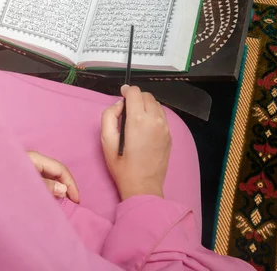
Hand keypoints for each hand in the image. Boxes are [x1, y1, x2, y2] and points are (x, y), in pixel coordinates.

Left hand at [27, 151, 79, 202]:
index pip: (61, 169)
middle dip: (66, 186)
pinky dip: (49, 188)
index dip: (71, 184)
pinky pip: (42, 179)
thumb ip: (46, 186)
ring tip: (63, 202)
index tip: (76, 200)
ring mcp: (29, 166)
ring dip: (58, 188)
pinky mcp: (24, 174)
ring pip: (50, 176)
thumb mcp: (27, 184)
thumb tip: (63, 190)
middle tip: (71, 203)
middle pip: (56, 172)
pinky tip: (51, 197)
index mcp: (37, 159)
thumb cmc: (0, 181)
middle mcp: (35, 160)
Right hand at [100, 85, 171, 200]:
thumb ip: (109, 116)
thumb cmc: (122, 166)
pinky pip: (162, 116)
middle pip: (147, 95)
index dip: (127, 90)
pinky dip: (154, 114)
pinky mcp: (169, 135)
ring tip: (136, 116)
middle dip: (136, 97)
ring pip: (156, 104)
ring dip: (146, 105)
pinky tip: (145, 126)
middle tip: (127, 108)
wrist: (143, 186)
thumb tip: (119, 104)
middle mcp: (154, 120)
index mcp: (138, 120)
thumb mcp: (106, 141)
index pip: (135, 92)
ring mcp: (165, 127)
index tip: (122, 94)